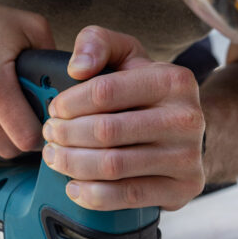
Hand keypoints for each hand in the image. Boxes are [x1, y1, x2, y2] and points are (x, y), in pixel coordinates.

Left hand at [42, 26, 205, 210]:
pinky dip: (92, 194)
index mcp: (174, 80)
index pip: (105, 91)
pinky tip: (75, 186)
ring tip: (55, 158)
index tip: (54, 110)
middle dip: (66, 135)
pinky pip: (127, 196)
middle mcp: (187, 118)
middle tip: (50, 136)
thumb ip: (97, 42)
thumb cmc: (146, 94)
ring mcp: (187, 157)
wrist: (184, 133)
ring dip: (73, 164)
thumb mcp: (126, 56)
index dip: (70, 103)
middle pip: (106, 131)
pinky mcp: (184, 188)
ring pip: (113, 165)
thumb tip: (77, 68)